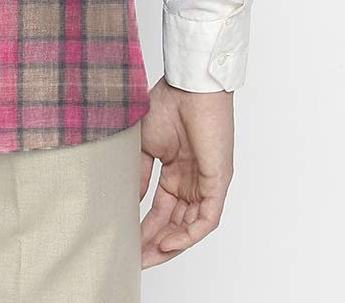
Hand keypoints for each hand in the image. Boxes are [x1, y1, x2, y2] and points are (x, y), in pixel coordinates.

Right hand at [138, 76, 233, 266]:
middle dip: (154, 244)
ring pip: (189, 227)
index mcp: (175, 172)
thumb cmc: (168, 104)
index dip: (144, 229)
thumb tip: (128, 202)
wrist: (188, 87)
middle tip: (135, 259)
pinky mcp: (218, 183)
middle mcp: (192, 182)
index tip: (126, 244)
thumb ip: (139, 175)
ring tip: (146, 256)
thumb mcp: (144, 145)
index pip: (161, 211)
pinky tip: (168, 242)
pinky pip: (206, 219)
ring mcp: (206, 184)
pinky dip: (188, 234)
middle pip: (174, 224)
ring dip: (169, 244)